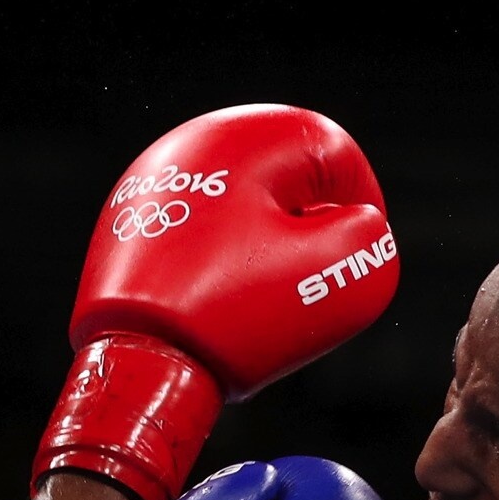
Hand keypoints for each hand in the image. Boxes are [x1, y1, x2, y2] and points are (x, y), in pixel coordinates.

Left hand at [32, 106, 397, 499]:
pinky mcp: (129, 223)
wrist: (134, 362)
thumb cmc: (236, 315)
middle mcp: (189, 143)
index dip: (361, 208)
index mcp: (245, 137)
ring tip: (257, 299)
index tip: (354, 255)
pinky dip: (217, 259)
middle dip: (305, 227)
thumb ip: (369, 238)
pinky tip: (214, 301)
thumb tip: (355, 225)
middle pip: (282, 178)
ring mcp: (151, 183)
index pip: (333, 154)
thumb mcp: (339, 276)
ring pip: (239, 207)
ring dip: (261, 247)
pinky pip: (198, 231)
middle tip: (304, 282)